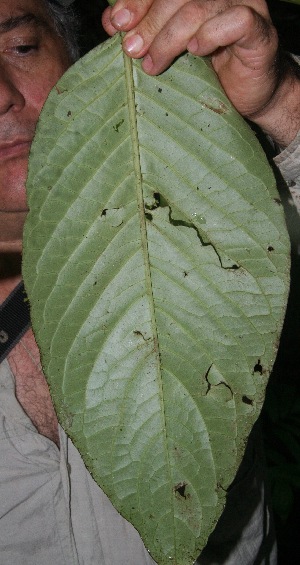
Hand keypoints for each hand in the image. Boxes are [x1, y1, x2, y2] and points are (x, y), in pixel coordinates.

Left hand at [102, 0, 299, 145]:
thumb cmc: (209, 74)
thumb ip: (144, 33)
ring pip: (199, 8)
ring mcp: (245, 6)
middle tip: (132, 50)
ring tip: (154, 64)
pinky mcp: (261, 31)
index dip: (137, 0)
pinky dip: (211, 34)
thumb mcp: (168, 51)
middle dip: (149, 23)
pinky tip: (197, 50)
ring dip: (169, 37)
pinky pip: (236, 21)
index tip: (117, 24)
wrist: (248, 99)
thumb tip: (111, 22)